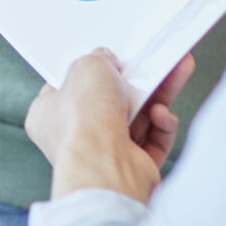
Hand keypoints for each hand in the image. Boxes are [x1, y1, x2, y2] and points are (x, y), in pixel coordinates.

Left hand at [24, 50, 194, 202]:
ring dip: (158, 96)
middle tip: (159, 60)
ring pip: (138, 118)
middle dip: (138, 80)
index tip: (110, 56)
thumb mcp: (86, 69)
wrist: (106, 168)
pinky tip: (162, 114)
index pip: (68, 87)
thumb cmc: (84, 120)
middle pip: (111, 100)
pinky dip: (161, 126)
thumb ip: (98, 60)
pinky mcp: (134, 168)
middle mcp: (74, 137)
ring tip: (177, 70)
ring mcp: (105, 154)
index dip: (89, 70)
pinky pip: (153, 141)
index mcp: (48, 115)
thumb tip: (107, 60)